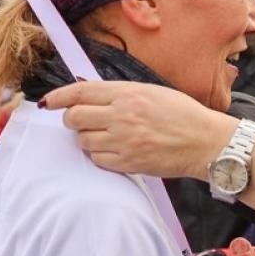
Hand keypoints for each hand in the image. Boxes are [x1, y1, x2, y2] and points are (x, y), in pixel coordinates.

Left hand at [44, 80, 235, 178]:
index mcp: (127, 94)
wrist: (206, 142)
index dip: (59, 97)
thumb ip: (120, 93)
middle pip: (74, 118)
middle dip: (72, 120)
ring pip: (83, 141)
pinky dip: (101, 156)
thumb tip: (89, 94)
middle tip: (82, 122)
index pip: (80, 93)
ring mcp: (124, 141)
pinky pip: (98, 160)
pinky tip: (115, 151)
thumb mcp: (151, 92)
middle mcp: (122, 115)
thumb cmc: (183, 115)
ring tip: (106, 137)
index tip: (48, 102)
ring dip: (87, 139)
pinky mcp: (129, 162)